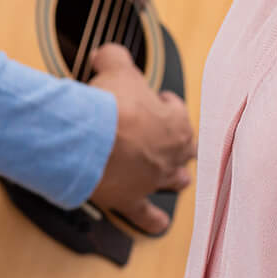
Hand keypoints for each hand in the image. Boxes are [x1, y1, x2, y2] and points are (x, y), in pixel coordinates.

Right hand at [87, 44, 194, 234]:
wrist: (92, 140)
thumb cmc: (111, 105)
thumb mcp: (117, 69)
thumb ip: (115, 57)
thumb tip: (106, 52)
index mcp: (176, 121)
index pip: (179, 112)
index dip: (170, 106)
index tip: (162, 102)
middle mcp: (172, 152)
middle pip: (184, 149)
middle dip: (182, 147)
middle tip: (178, 144)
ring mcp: (154, 177)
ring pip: (173, 179)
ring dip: (175, 179)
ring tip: (180, 181)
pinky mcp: (131, 199)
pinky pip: (145, 214)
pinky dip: (151, 220)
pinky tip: (159, 226)